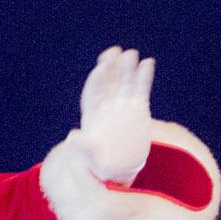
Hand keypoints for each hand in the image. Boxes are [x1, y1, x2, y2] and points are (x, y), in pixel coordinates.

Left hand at [79, 45, 154, 183]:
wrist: (120, 167)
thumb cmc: (101, 164)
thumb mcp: (91, 157)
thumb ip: (84, 146)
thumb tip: (72, 137)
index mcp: (92, 114)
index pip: (93, 92)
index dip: (97, 80)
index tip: (101, 67)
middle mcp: (107, 105)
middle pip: (108, 83)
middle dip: (111, 68)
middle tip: (115, 52)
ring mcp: (123, 104)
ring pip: (125, 82)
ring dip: (128, 68)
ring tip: (132, 54)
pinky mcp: (138, 107)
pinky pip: (141, 88)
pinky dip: (143, 76)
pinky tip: (148, 62)